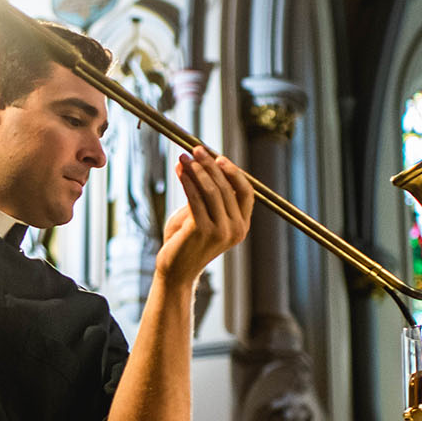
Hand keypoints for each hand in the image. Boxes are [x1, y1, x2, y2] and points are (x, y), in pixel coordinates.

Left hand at [157, 146, 253, 288]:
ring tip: (184, 158)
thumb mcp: (202, 215)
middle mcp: (236, 229)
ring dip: (196, 170)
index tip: (217, 156)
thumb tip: (202, 161)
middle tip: (195, 150)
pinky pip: (195, 199)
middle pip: (227, 187)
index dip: (233, 172)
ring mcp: (221, 231)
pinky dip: (187, 181)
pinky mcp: (203, 231)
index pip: (246, 192)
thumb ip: (207, 195)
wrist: (175, 270)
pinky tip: (179, 171)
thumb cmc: (187, 241)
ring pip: (211, 191)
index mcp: (242, 225)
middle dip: (210, 165)